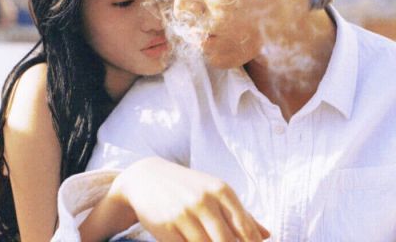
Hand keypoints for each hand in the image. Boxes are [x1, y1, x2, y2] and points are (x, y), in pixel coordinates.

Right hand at [115, 157, 269, 241]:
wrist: (147, 177)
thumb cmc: (187, 185)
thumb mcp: (214, 191)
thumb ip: (240, 213)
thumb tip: (267, 235)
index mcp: (221, 189)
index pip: (245, 227)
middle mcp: (204, 200)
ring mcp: (184, 213)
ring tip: (208, 241)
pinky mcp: (167, 227)